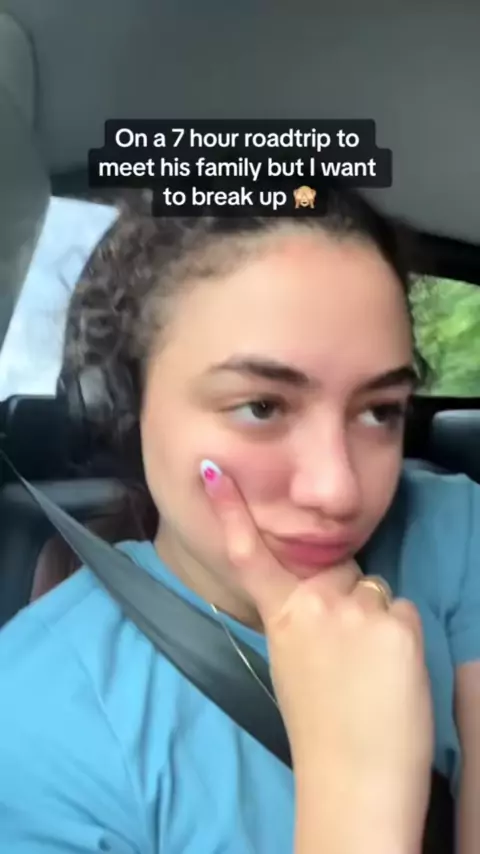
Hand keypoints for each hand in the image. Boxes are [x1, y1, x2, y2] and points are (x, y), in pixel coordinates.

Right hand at [203, 463, 433, 849]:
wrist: (354, 780)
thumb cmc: (319, 729)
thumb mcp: (290, 664)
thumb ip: (299, 620)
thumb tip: (321, 597)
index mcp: (281, 616)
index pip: (250, 555)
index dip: (230, 510)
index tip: (213, 472)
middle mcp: (316, 603)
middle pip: (339, 572)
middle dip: (346, 597)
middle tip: (347, 653)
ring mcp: (358, 611)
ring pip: (375, 593)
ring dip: (376, 621)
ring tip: (369, 672)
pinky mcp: (397, 625)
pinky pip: (402, 612)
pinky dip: (401, 637)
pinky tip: (391, 674)